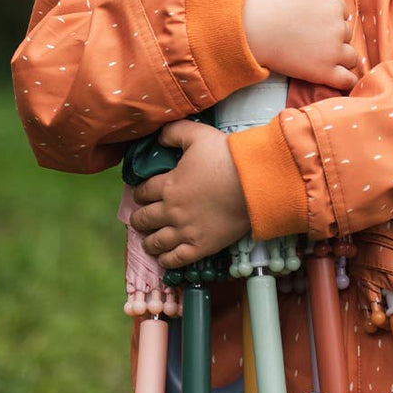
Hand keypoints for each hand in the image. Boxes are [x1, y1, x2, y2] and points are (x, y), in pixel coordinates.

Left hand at [129, 120, 250, 267]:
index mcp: (168, 184)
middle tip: (141, 219)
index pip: (143, 192)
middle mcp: (171, 210)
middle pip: (144, 219)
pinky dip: (166, 260)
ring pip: (155, 242)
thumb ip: (174, 132)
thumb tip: (158, 137)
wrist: (253, 182)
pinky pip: (175, 260)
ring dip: (148, 241)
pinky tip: (165, 258)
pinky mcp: (200, 247)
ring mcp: (185, 231)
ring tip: (149, 241)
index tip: (141, 195)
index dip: (140, 193)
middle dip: (139, 219)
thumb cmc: (226, 156)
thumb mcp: (198, 134)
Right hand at [243, 0, 357, 90]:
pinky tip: (340, 77)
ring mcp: (333, 52)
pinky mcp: (323, 72)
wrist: (249, 27)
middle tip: (311, 37)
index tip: (312, 19)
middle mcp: (338, 28)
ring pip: (350, 56)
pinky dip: (347, 80)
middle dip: (333, 35)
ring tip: (323, 57)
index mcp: (333, 4)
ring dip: (341, 56)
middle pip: (346, 33)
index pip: (341, 11)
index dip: (328, 14)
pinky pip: (347, 80)